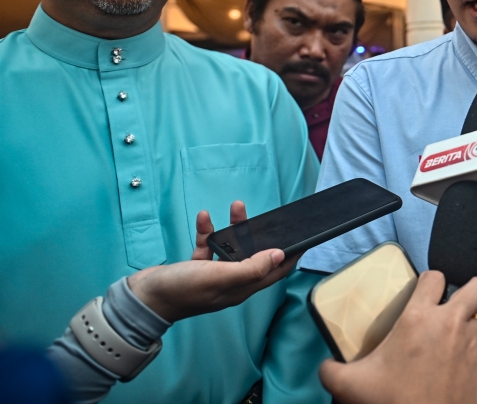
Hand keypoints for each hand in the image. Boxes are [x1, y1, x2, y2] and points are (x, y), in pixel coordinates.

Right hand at [127, 201, 297, 321]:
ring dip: (235, 228)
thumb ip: (251, 267)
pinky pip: (208, 245)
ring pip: (232, 247)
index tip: (304, 240)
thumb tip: (280, 255)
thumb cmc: (182, 290)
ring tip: (236, 207)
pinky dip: (208, 231)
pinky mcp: (196, 266)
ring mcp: (213, 274)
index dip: (291, 257)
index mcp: (241, 288)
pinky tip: (205, 218)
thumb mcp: (220, 277)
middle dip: (261, 234)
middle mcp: (230, 281)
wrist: (143, 298)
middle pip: (255, 255)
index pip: (275, 273)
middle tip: (268, 215)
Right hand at [319, 271, 476, 403]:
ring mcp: (473, 343)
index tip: (424, 292)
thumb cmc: (392, 403)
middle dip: (467, 289)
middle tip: (453, 302)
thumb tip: (324, 366)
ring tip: (458, 330)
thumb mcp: (351, 385)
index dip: (429, 282)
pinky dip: (476, 350)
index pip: (435, 276)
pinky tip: (461, 361)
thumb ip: (331, 370)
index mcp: (419, 318)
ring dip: (473, 318)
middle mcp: (451, 324)